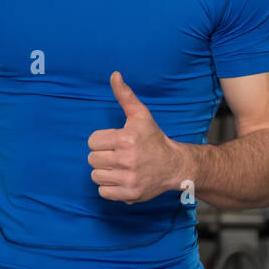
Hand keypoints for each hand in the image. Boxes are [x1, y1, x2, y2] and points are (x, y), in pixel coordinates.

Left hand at [87, 71, 185, 203]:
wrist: (175, 166)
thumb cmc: (153, 139)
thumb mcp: (140, 115)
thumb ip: (125, 95)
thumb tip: (114, 75)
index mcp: (127, 139)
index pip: (92, 141)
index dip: (102, 141)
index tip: (116, 142)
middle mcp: (128, 159)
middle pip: (92, 159)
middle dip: (103, 156)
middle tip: (119, 155)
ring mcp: (130, 178)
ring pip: (96, 176)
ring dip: (105, 172)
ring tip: (121, 167)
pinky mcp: (131, 194)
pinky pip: (103, 192)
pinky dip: (109, 187)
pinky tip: (122, 179)